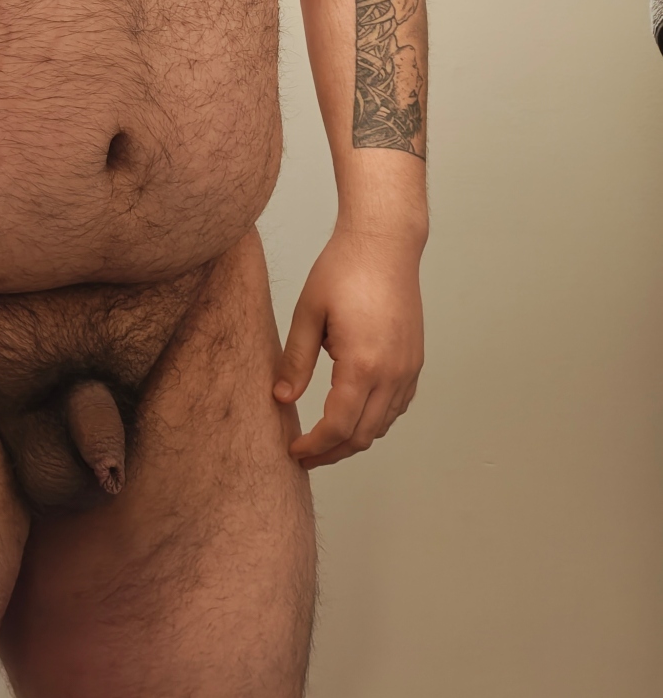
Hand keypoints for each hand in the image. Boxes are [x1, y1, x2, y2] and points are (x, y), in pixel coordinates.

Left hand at [273, 225, 423, 468]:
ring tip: (323, 438)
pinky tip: (352, 414)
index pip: (338, 426)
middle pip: (363, 435)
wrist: (384, 243)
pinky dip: (374, 419)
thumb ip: (295, 360)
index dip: (314, 446)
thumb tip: (281, 399)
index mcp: (363, 364)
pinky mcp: (414, 360)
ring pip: (383, 425)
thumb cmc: (343, 270)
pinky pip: (397, 406)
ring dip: (353, 438)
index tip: (293, 451)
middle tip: (304, 454)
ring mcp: (408, 368)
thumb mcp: (308, 313)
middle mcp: (393, 372)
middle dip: (332, 452)